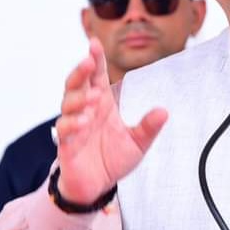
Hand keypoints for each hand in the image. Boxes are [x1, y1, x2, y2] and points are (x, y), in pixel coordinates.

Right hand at [53, 38, 166, 202]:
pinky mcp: (66, 144)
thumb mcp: (137, 143)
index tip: (94, 43)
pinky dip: (73, 123)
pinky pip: (65, 129)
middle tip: (88, 61)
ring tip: (93, 97)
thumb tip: (164, 111)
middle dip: (81, 71)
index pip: (96, 76)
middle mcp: (85, 110)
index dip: (94, 60)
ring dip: (79, 98)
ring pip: (68, 103)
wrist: (97, 186)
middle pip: (77, 84)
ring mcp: (74, 126)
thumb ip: (148, 127)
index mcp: (102, 104)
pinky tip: (84, 121)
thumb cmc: (113, 159)